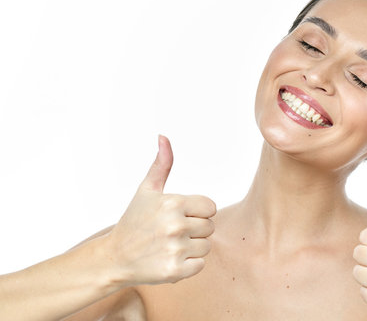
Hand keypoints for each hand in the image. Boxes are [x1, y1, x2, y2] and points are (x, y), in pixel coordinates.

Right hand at [105, 135, 215, 285]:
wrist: (114, 257)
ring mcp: (175, 249)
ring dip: (192, 248)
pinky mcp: (175, 271)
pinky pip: (200, 265)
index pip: (210, 207)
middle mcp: (175, 225)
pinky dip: (188, 265)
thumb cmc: (134, 221)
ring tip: (169, 246)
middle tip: (171, 233)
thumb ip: (161, 164)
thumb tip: (164, 137)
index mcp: (173, 203)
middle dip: (195, 230)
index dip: (197, 212)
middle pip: (210, 227)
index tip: (179, 216)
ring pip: (206, 246)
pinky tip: (170, 259)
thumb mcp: (146, 190)